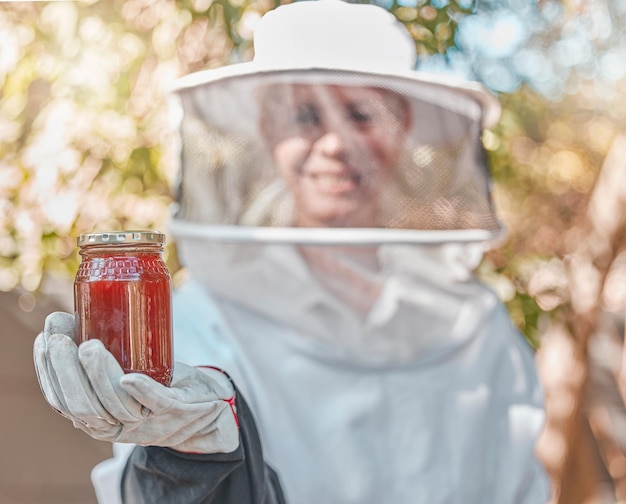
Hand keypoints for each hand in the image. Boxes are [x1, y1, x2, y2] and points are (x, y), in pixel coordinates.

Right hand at [33, 312, 238, 452]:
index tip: (45, 339)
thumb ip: (98, 350)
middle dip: (67, 372)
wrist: (206, 406)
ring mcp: (147, 420)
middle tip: (61, 340)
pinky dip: (141, 391)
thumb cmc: (159, 382)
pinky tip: (129, 378)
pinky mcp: (174, 410)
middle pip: (83, 406)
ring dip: (99, 375)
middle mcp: (117, 425)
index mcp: (98, 416)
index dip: (49, 373)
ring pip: (115, 404)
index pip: (62, 401)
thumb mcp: (123, 371)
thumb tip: (63, 314)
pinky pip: (155, 403)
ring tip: (90, 346)